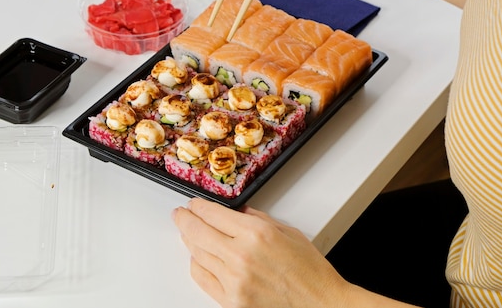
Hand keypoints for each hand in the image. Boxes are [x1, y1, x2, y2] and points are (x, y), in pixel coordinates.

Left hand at [171, 198, 350, 307]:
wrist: (321, 306)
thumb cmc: (311, 272)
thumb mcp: (287, 232)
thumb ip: (258, 219)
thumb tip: (236, 212)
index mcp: (257, 233)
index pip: (213, 213)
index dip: (198, 206)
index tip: (193, 204)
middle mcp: (241, 255)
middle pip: (197, 231)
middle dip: (184, 219)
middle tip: (180, 214)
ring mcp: (234, 280)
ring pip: (197, 254)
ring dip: (188, 240)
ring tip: (188, 233)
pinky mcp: (231, 301)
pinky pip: (202, 278)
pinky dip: (196, 264)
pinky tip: (198, 257)